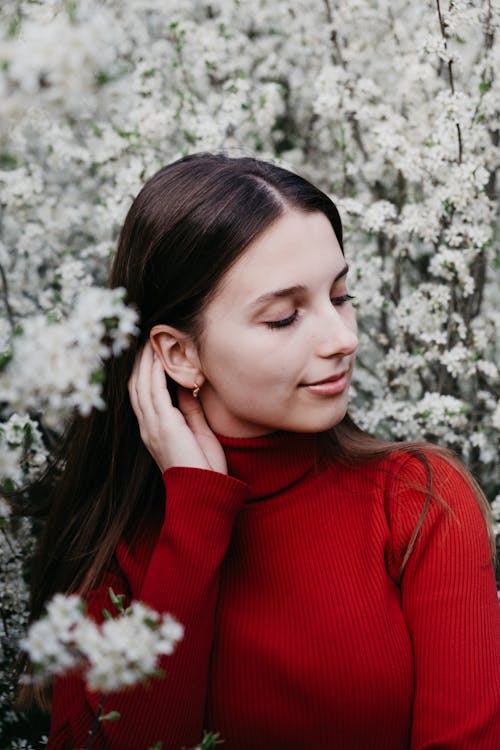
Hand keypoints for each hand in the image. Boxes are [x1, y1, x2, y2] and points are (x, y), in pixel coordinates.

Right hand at [128, 342, 226, 474]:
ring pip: (142, 386)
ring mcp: (153, 426)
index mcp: (154, 430)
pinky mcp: (164, 425)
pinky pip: (154, 392)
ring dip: (145, 362)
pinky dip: (154, 373)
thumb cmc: (203, 467)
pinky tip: (157, 358)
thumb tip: (186, 389)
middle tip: (145, 341)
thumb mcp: (196, 432)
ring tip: (149, 342)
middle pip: (136, 387)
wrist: (202, 491)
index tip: (149, 353)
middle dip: (139, 363)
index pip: (142, 396)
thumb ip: (189, 411)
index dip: (143, 373)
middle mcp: (148, 427)